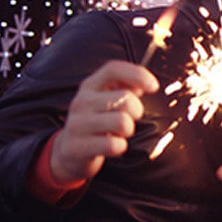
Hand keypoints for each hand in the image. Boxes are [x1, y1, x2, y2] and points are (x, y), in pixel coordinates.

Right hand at [50, 60, 158, 184]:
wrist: (67, 152)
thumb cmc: (97, 122)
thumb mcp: (106, 100)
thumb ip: (126, 88)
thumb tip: (147, 83)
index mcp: (90, 86)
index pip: (113, 69)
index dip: (137, 74)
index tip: (153, 86)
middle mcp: (81, 101)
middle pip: (125, 98)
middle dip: (136, 111)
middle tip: (129, 119)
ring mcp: (76, 124)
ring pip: (122, 122)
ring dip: (128, 130)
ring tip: (119, 133)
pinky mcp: (76, 147)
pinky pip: (113, 145)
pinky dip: (119, 147)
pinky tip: (112, 146)